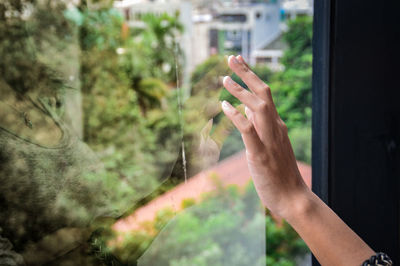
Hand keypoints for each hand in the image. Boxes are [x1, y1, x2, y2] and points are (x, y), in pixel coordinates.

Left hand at [221, 55, 307, 217]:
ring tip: (225, 78)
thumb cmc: (279, 172)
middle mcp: (275, 127)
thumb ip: (259, 126)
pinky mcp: (261, 154)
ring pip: (258, 107)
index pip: (265, 94)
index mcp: (277, 125)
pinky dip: (237, 115)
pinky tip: (224, 106)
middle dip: (247, 74)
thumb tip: (245, 107)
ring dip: (241, 91)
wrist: (293, 198)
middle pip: (263, 93)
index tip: (239, 62)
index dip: (251, 77)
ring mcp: (269, 140)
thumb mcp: (269, 145)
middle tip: (231, 58)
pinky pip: (249, 130)